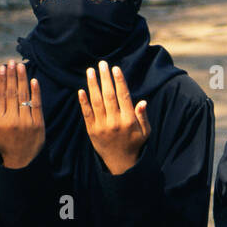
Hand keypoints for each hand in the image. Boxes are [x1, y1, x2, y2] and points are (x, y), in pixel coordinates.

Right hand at [0, 61, 43, 168]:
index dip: (1, 80)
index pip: (0, 95)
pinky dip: (36, 92)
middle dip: (11, 76)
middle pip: (12, 93)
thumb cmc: (4, 145)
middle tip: (11, 62)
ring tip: (21, 66)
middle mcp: (12, 120)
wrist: (21, 162)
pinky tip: (34, 80)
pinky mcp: (39, 125)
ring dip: (22, 80)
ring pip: (24, 97)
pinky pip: (37, 105)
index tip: (2, 68)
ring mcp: (27, 122)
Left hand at [78, 60, 148, 175]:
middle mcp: (115, 122)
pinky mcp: (92, 131)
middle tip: (102, 64)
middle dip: (105, 78)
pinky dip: (83, 102)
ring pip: (96, 102)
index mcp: (129, 120)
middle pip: (108, 96)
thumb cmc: (135, 144)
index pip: (123, 96)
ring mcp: (102, 126)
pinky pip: (86, 114)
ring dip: (93, 85)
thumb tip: (143, 101)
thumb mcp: (145, 132)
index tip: (115, 69)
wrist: (121, 163)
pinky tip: (81, 90)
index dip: (119, 81)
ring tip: (90, 71)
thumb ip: (142, 116)